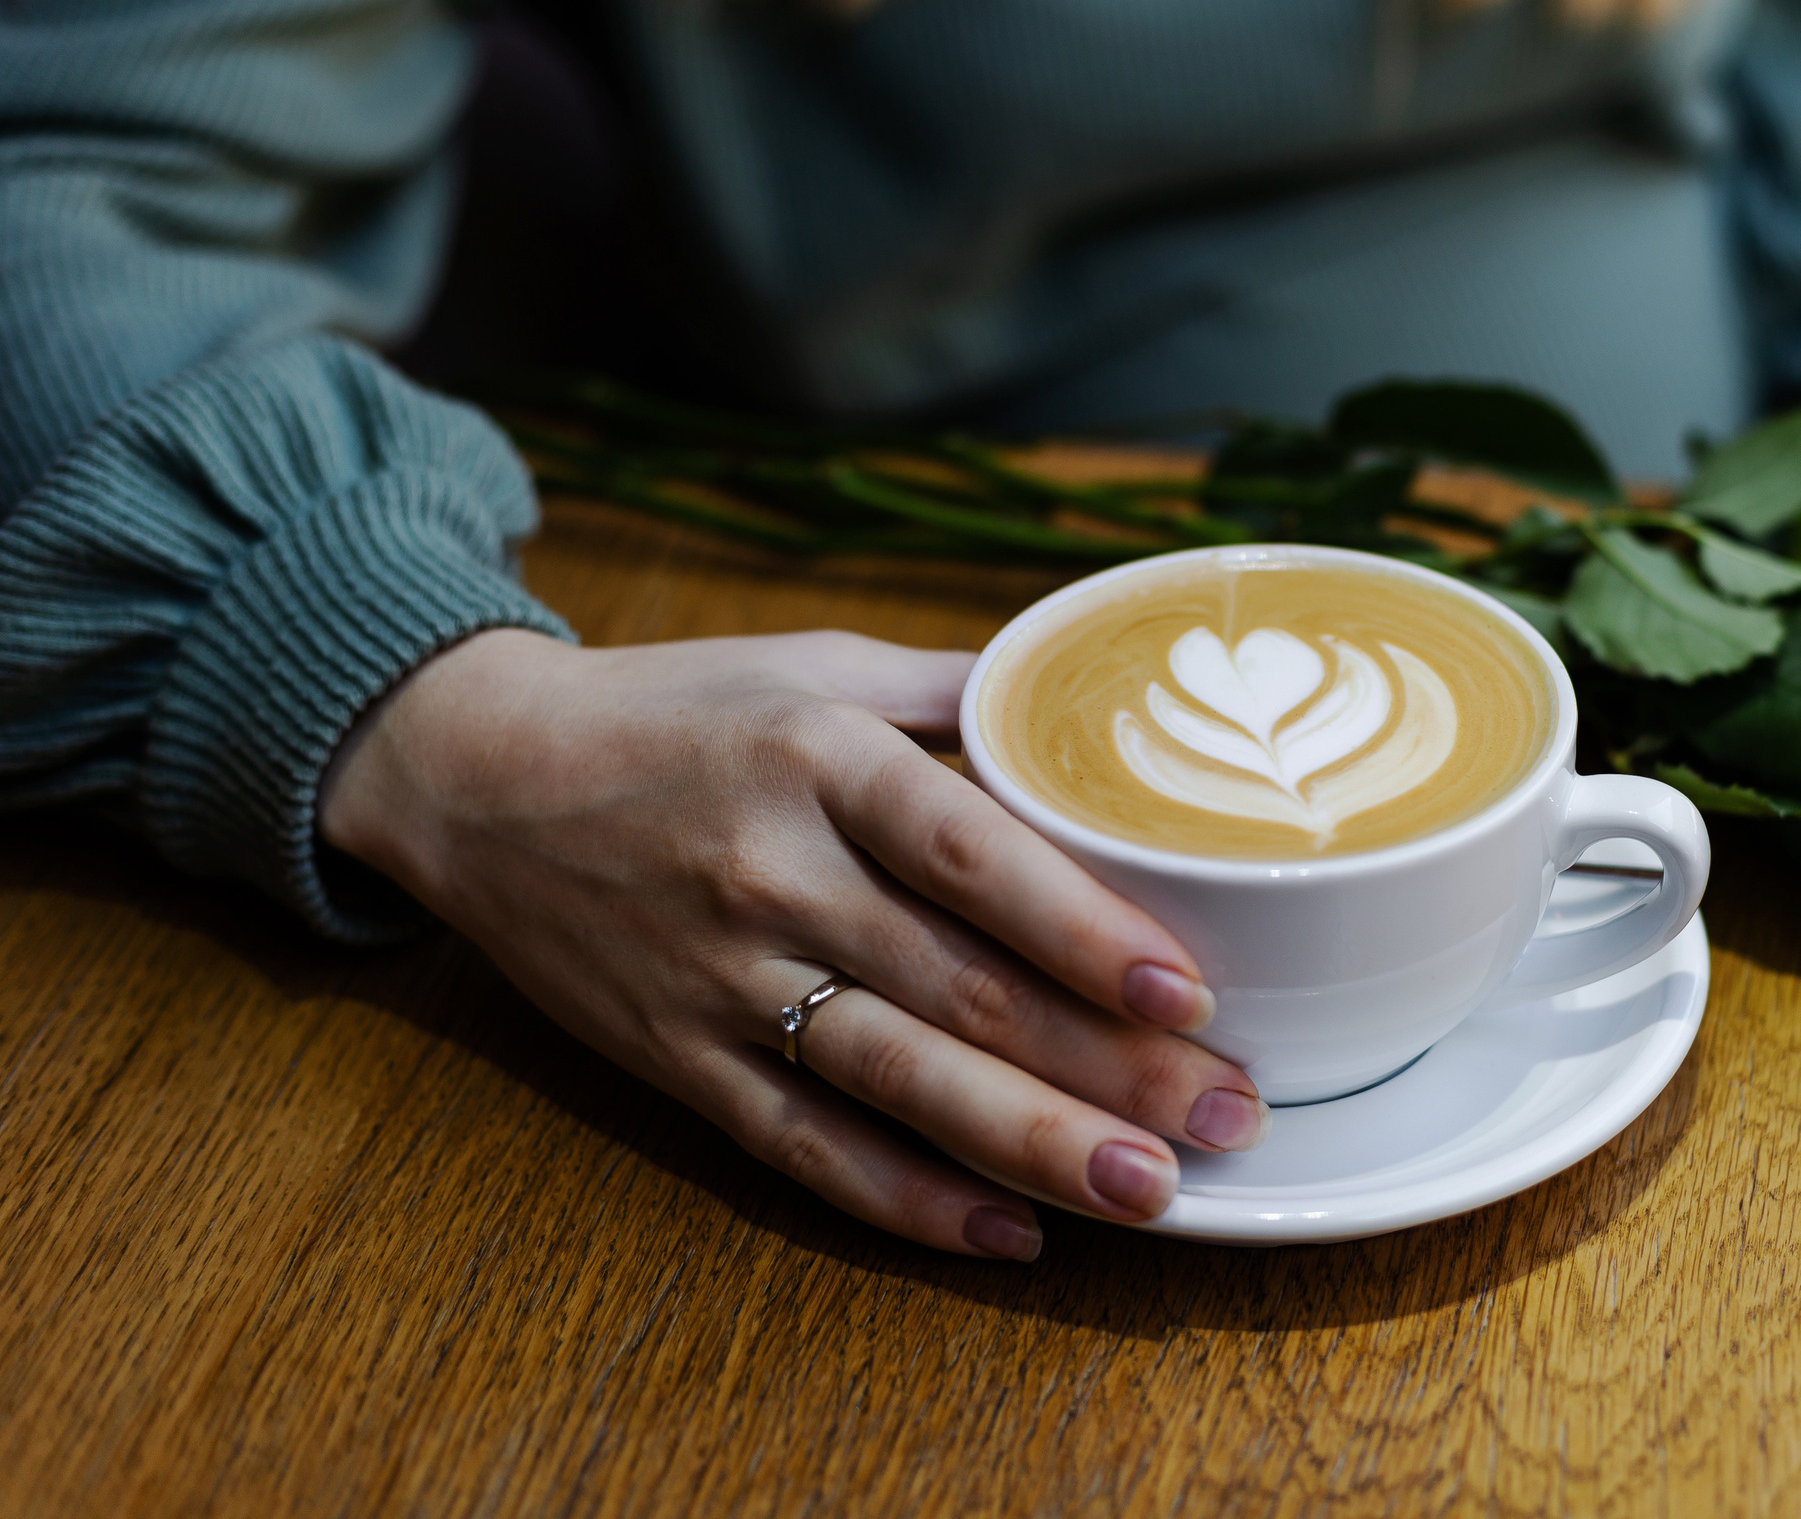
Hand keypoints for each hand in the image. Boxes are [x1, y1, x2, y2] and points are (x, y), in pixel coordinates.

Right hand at [317, 627, 1267, 1260]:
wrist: (475, 777)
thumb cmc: (676, 710)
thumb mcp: (815, 663)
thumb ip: (960, 691)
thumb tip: (1107, 698)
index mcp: (820, 757)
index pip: (970, 855)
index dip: (1081, 929)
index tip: (1188, 990)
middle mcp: (773, 872)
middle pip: (958, 987)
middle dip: (1105, 1064)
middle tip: (1228, 1115)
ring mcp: (720, 978)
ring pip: (895, 1080)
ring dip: (1030, 1145)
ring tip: (1147, 1190)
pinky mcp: (678, 1060)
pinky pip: (802, 1146)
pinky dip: (904, 1199)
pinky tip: (1007, 1234)